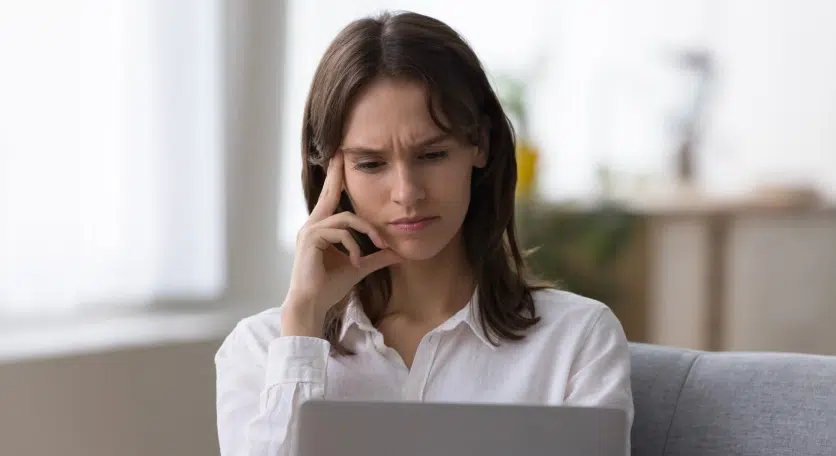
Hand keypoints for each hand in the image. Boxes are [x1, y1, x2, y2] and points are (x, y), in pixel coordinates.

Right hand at [282, 151, 401, 335]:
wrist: (312, 304)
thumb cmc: (329, 287)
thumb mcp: (359, 267)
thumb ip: (377, 258)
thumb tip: (398, 252)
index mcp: (321, 228)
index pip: (331, 200)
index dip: (336, 181)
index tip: (341, 162)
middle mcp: (313, 225)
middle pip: (329, 194)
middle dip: (336, 174)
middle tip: (341, 154)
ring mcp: (310, 231)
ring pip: (345, 218)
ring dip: (366, 232)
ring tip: (379, 247)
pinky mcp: (311, 239)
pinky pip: (340, 233)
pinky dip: (354, 246)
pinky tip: (358, 262)